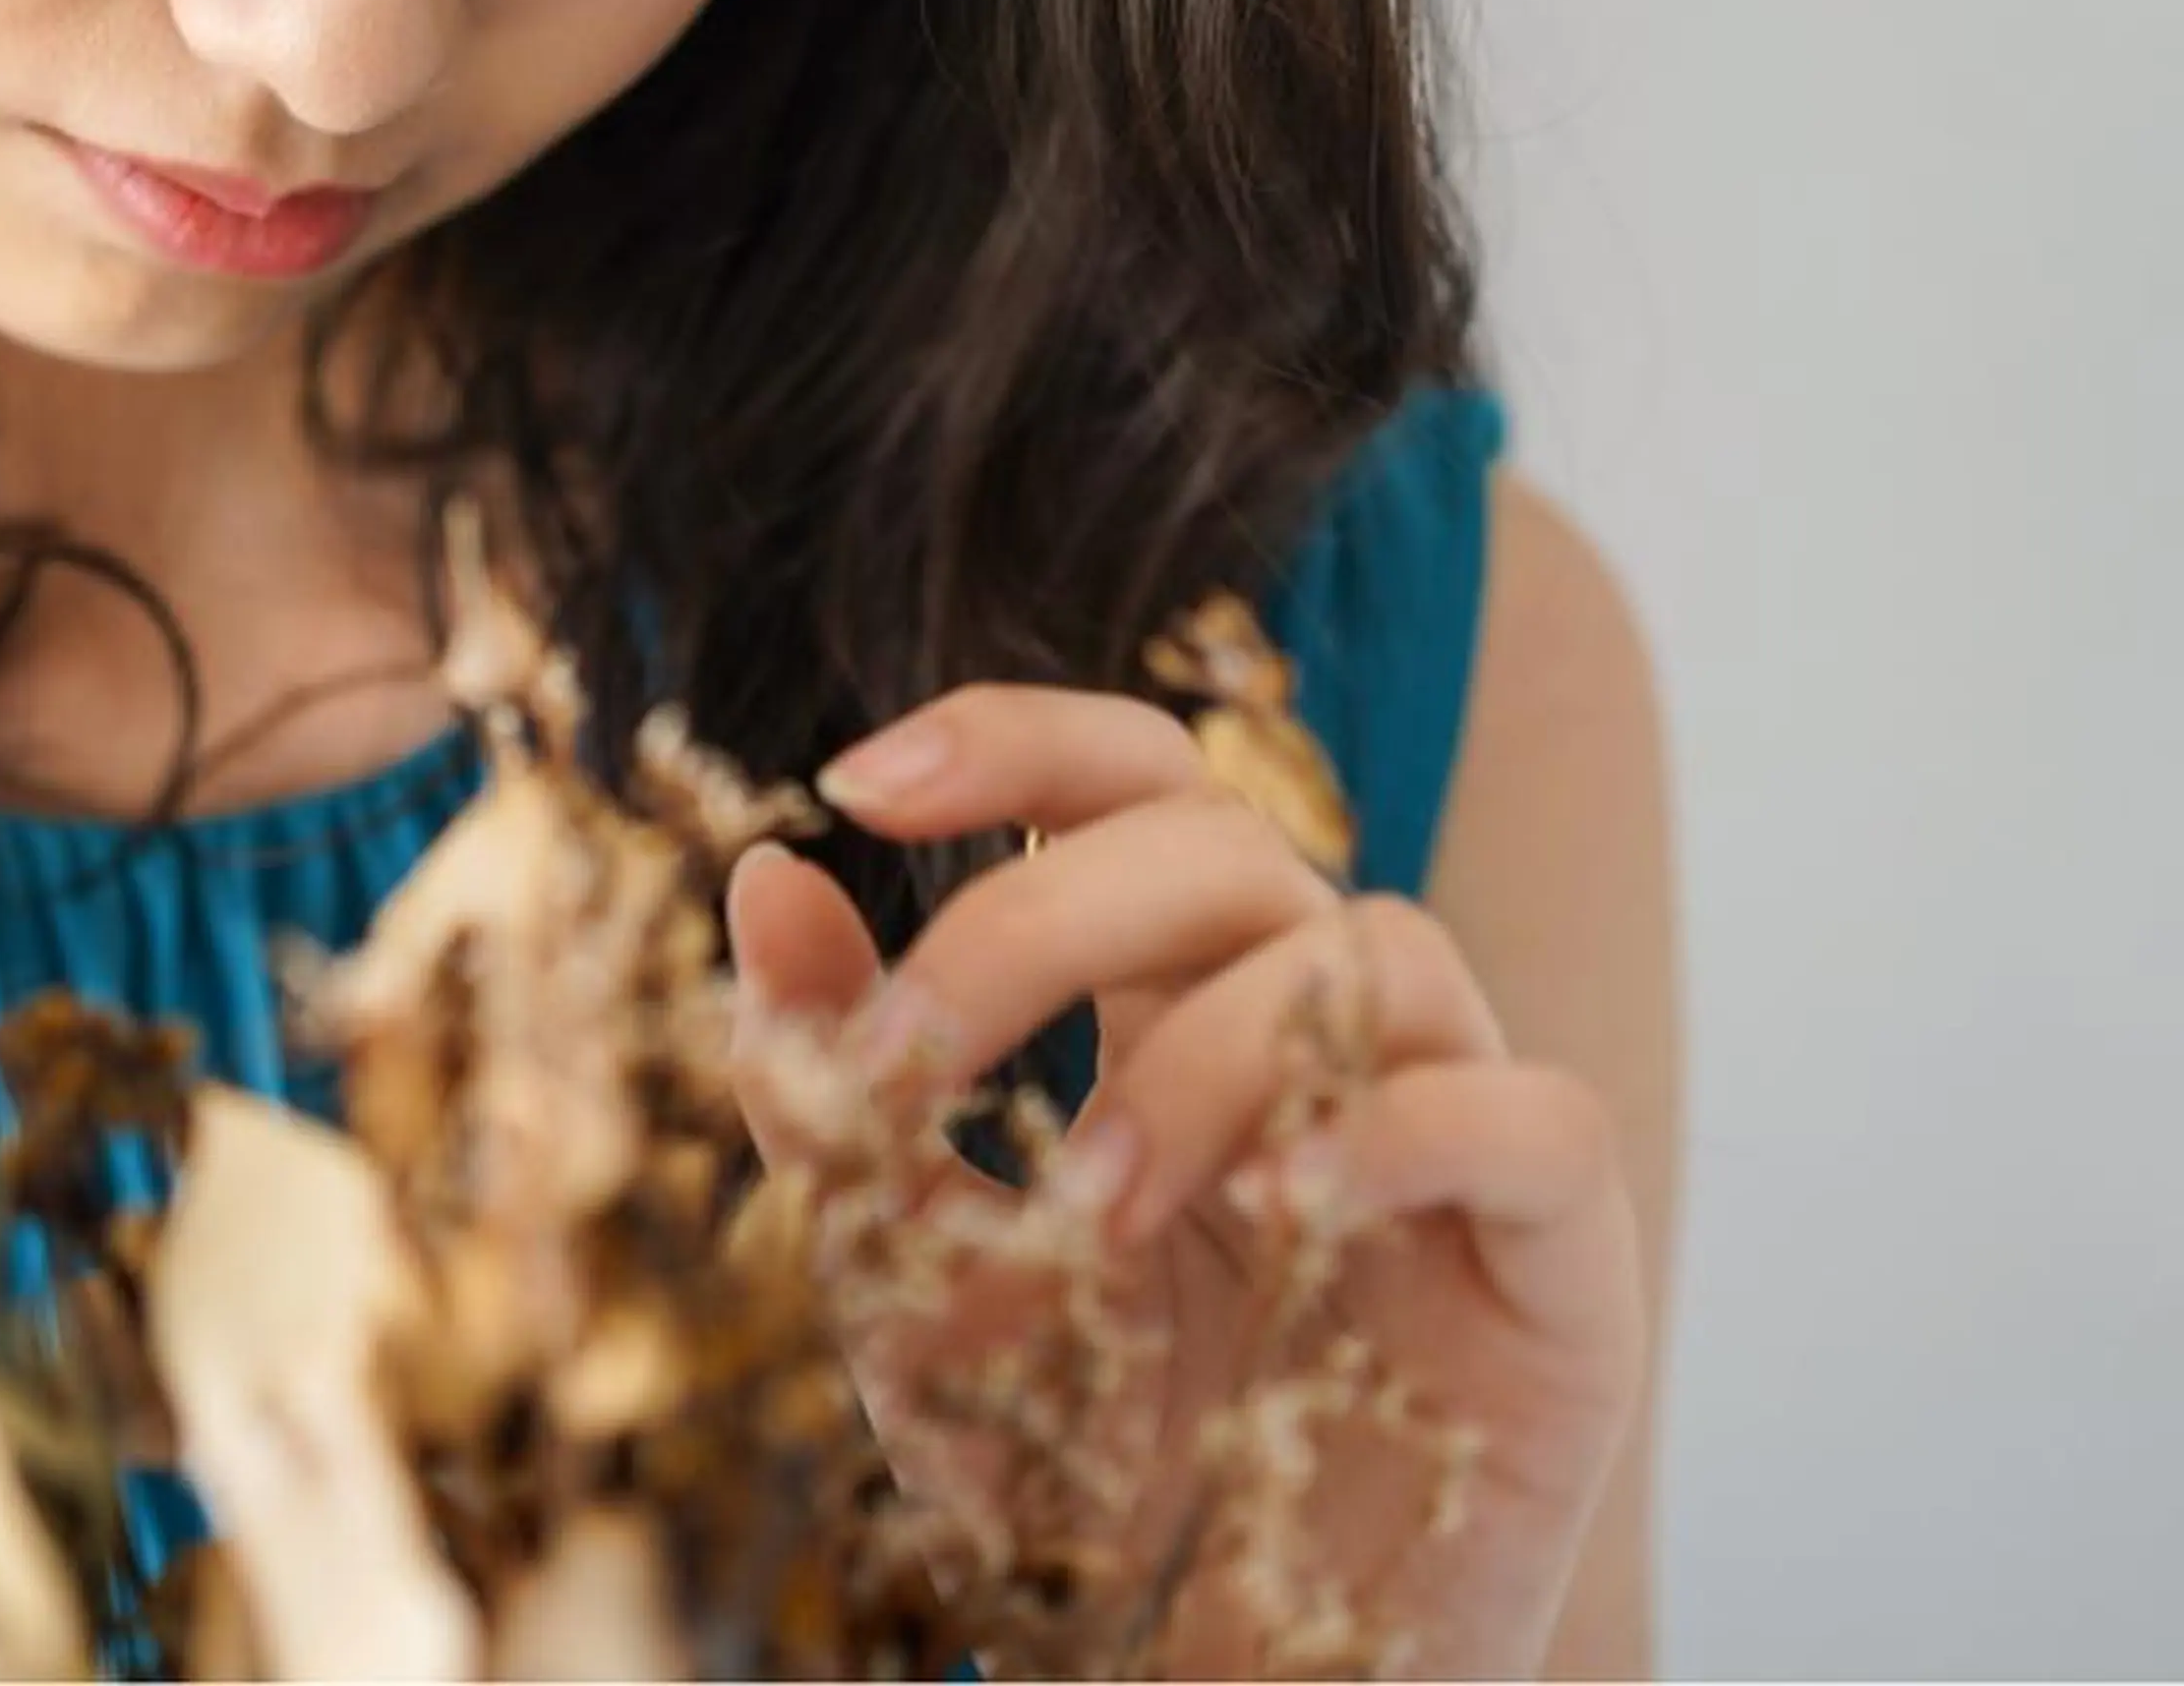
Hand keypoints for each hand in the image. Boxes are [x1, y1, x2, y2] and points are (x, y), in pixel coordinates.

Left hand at [728, 684, 1647, 1679]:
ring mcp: (1455, 1140)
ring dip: (1199, 1054)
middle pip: (1226, 838)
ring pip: (1374, 947)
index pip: (1132, 787)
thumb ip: (841, 1098)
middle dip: (1039, 917)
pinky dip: (1409, 1130)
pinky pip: (1537, 1118)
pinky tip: (1283, 1204)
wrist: (1207, 1682)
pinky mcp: (1568, 1273)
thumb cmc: (1068, 1477)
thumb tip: (762, 882)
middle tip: (911, 1063)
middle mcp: (1322, 1039)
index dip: (1017, 739)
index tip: (853, 783)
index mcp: (1172, 1010)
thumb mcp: (905, 1278)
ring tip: (1088, 1206)